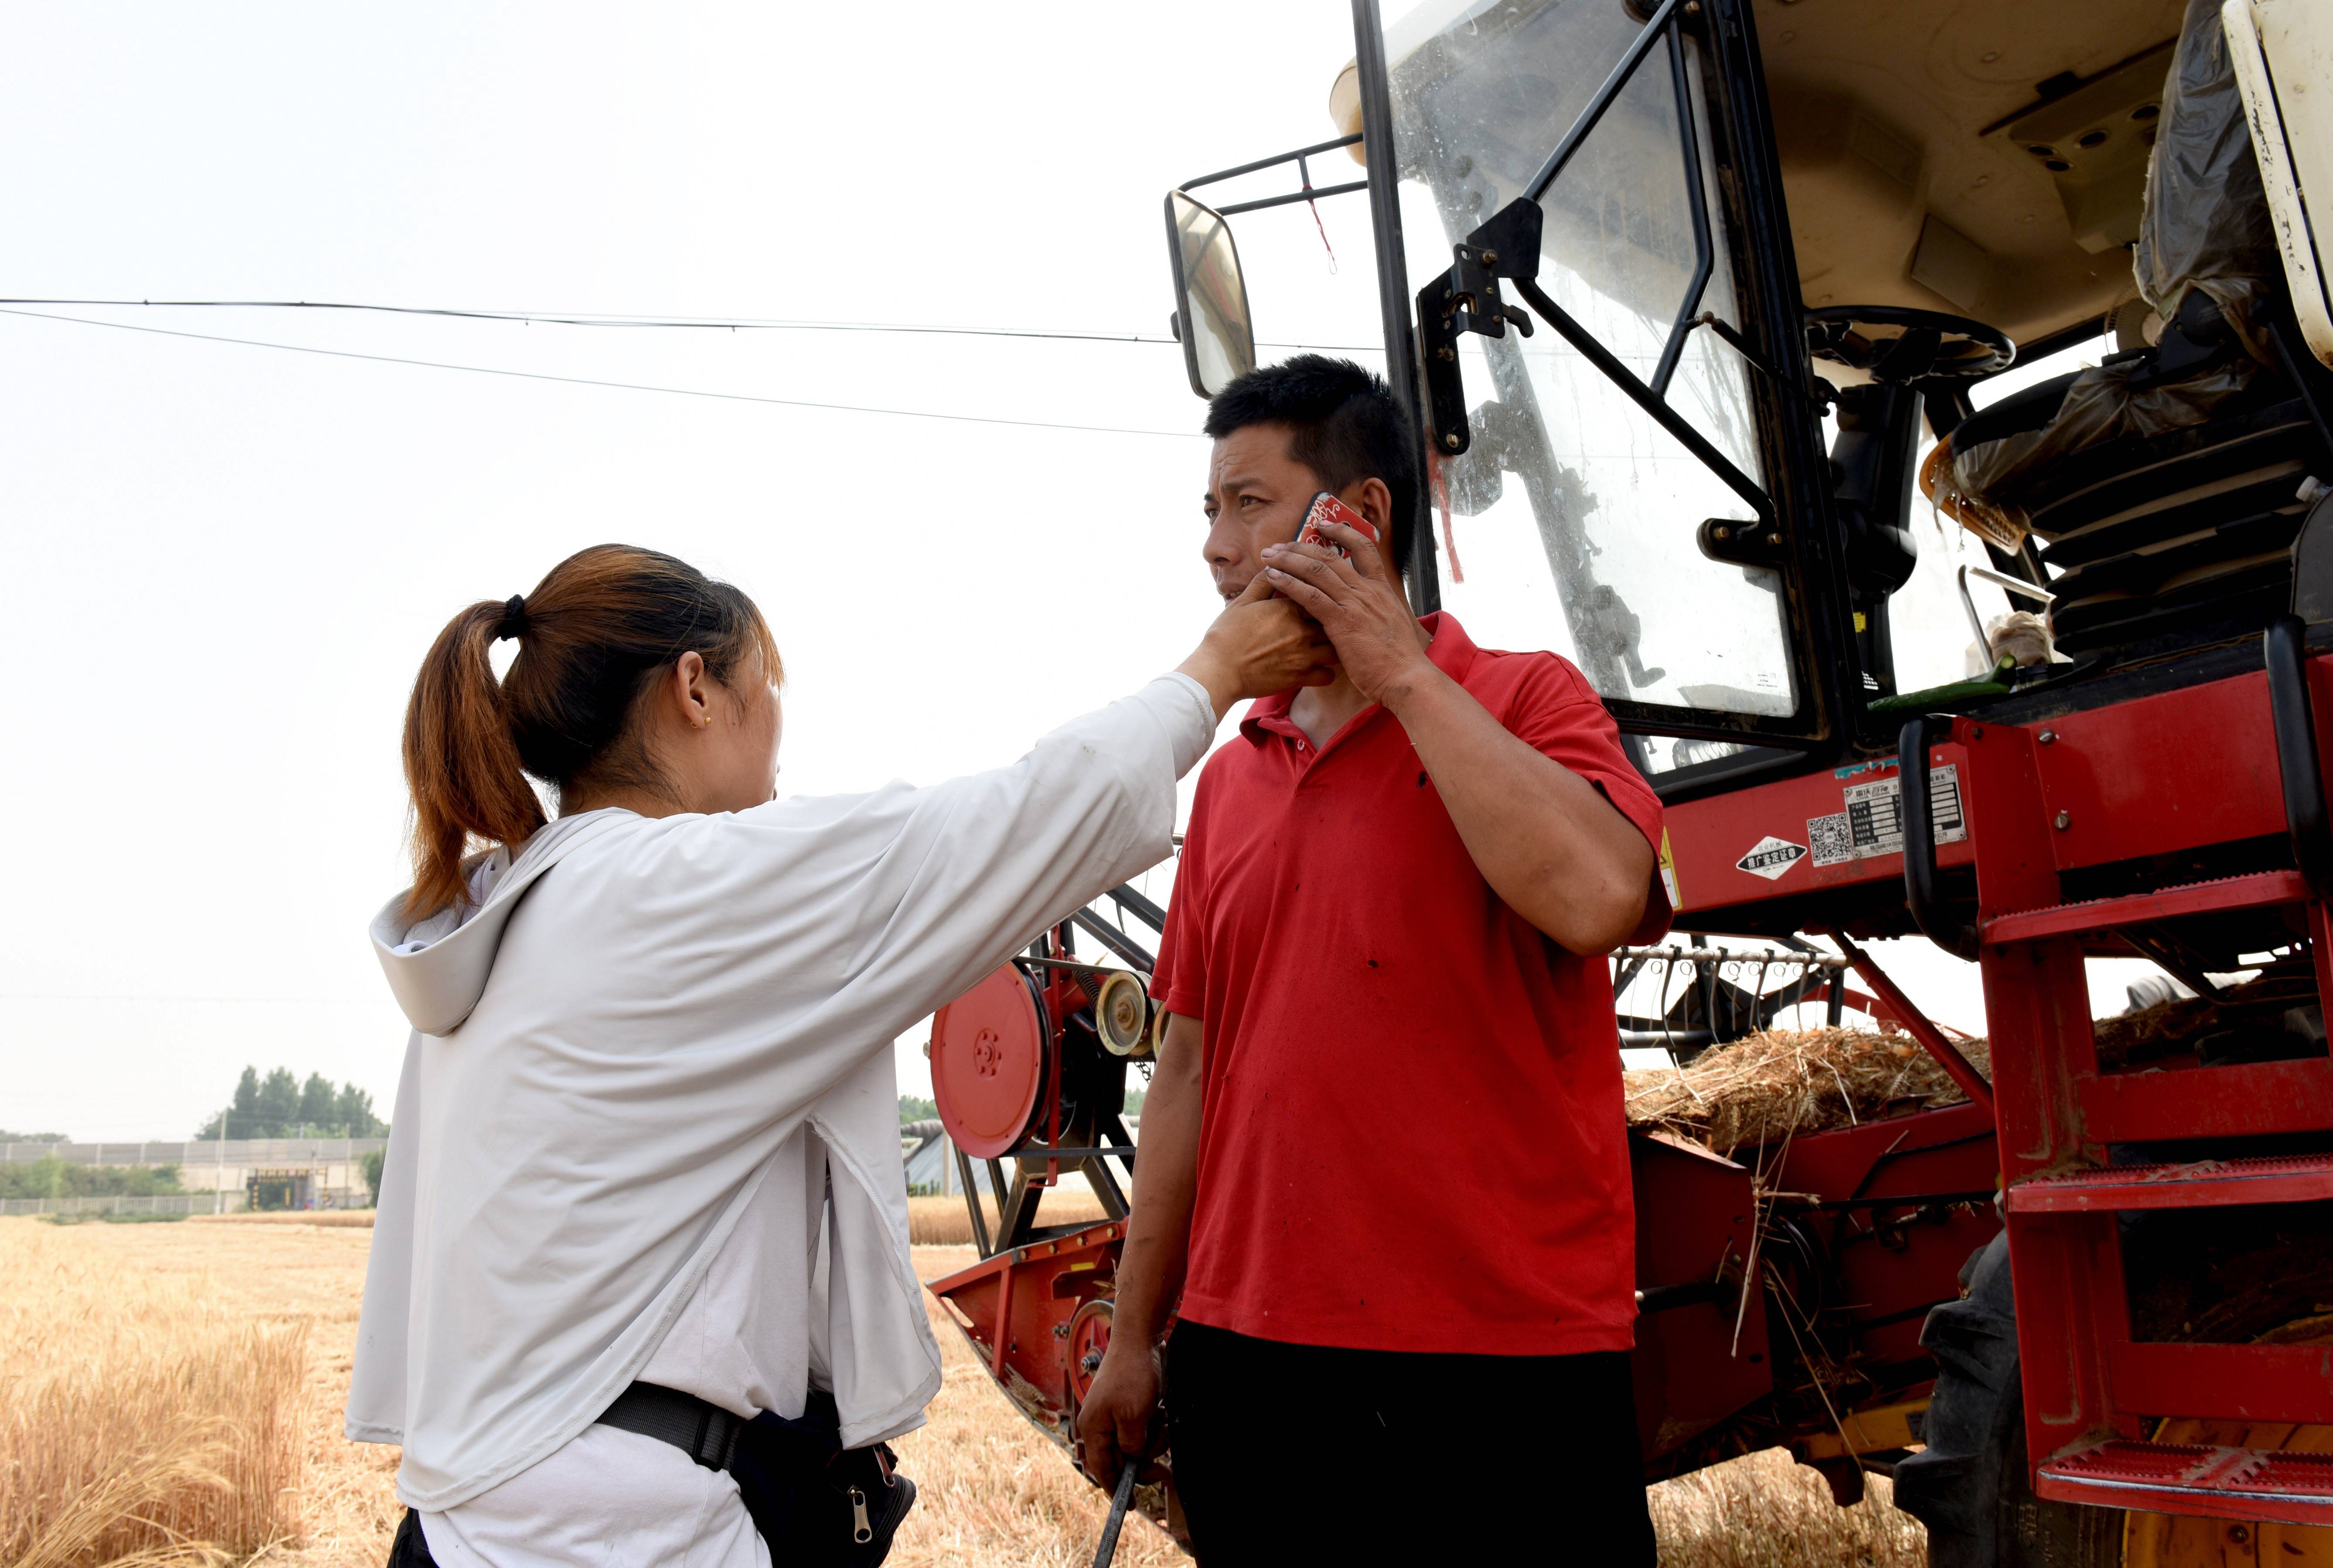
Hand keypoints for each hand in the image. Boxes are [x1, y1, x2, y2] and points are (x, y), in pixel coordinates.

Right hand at [1073, 1339, 1159, 1489]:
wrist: (1139, 1340)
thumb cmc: (1132, 1374)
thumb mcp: (1133, 1416)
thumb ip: (1131, 1445)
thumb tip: (1134, 1461)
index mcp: (1094, 1428)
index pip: (1102, 1469)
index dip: (1116, 1489)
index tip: (1131, 1505)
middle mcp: (1100, 1424)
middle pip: (1122, 1459)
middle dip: (1145, 1460)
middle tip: (1163, 1464)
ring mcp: (1114, 1415)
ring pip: (1136, 1445)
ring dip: (1153, 1440)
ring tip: (1161, 1421)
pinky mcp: (1129, 1407)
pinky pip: (1142, 1429)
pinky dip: (1154, 1426)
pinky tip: (1161, 1412)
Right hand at [1175, 572, 1337, 719]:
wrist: (1218, 671)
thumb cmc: (1225, 636)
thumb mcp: (1242, 602)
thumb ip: (1262, 583)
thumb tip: (1272, 565)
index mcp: (1288, 608)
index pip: (1317, 595)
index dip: (1318, 599)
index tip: (1317, 602)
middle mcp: (1301, 630)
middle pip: (1332, 621)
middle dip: (1331, 622)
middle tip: (1327, 624)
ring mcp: (1303, 655)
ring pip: (1335, 649)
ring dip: (1333, 647)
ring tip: (1326, 646)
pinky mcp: (1300, 678)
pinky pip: (1328, 676)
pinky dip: (1326, 673)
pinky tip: (1319, 669)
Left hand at [1260, 521, 1436, 706]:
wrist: (1407, 678)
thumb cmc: (1398, 660)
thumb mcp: (1391, 625)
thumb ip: (1375, 612)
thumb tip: (1364, 611)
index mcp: (1381, 589)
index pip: (1364, 547)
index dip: (1342, 532)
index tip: (1323, 526)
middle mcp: (1367, 590)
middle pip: (1331, 555)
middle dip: (1302, 546)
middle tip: (1281, 545)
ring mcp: (1355, 604)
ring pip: (1317, 569)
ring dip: (1289, 559)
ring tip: (1269, 555)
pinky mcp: (1341, 622)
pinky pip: (1310, 595)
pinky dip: (1289, 583)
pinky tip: (1273, 577)